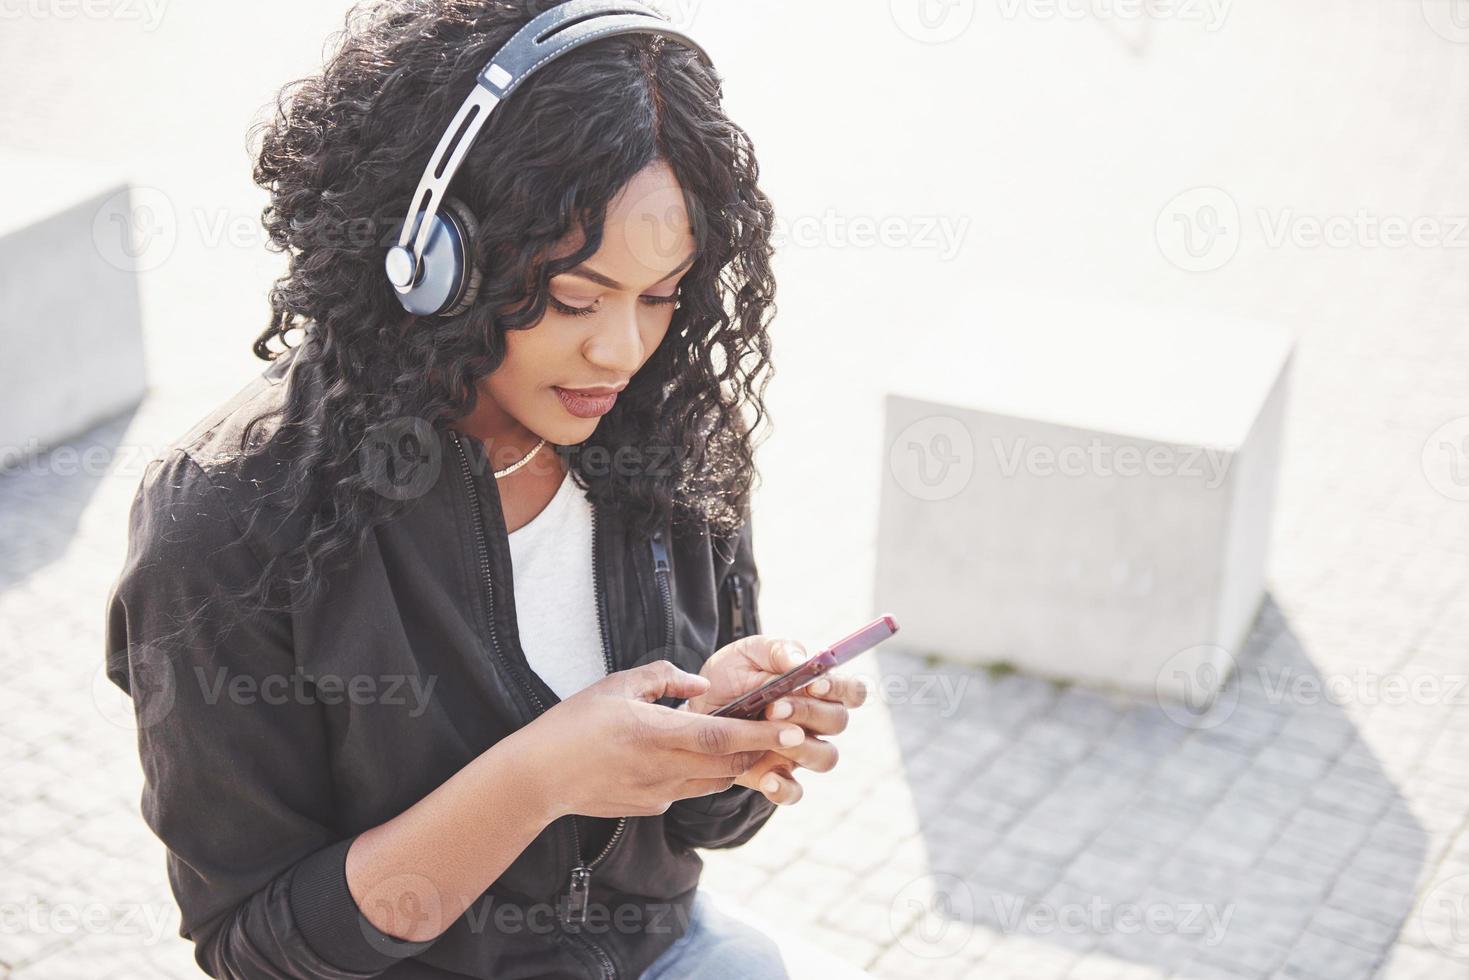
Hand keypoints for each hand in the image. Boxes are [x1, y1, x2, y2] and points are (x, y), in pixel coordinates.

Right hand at [515, 660, 806, 819]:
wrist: (538, 777)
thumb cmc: (574, 724)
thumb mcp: (617, 684)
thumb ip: (664, 678)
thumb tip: (701, 684)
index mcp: (657, 733)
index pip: (722, 736)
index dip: (762, 733)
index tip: (793, 727)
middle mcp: (664, 768)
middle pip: (730, 763)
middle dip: (763, 749)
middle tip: (791, 732)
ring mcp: (659, 793)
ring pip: (715, 780)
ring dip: (736, 762)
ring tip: (753, 741)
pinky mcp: (651, 806)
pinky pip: (689, 789)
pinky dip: (702, 773)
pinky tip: (694, 756)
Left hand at [681, 635, 868, 805]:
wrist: (697, 707)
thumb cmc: (731, 675)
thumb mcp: (748, 653)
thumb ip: (777, 650)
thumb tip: (801, 660)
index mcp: (817, 688)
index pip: (852, 690)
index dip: (842, 689)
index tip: (815, 684)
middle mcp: (816, 721)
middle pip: (838, 722)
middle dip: (809, 713)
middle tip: (774, 707)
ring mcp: (799, 751)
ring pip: (826, 757)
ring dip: (802, 748)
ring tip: (768, 736)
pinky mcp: (777, 776)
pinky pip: (794, 792)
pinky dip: (785, 789)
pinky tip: (768, 778)